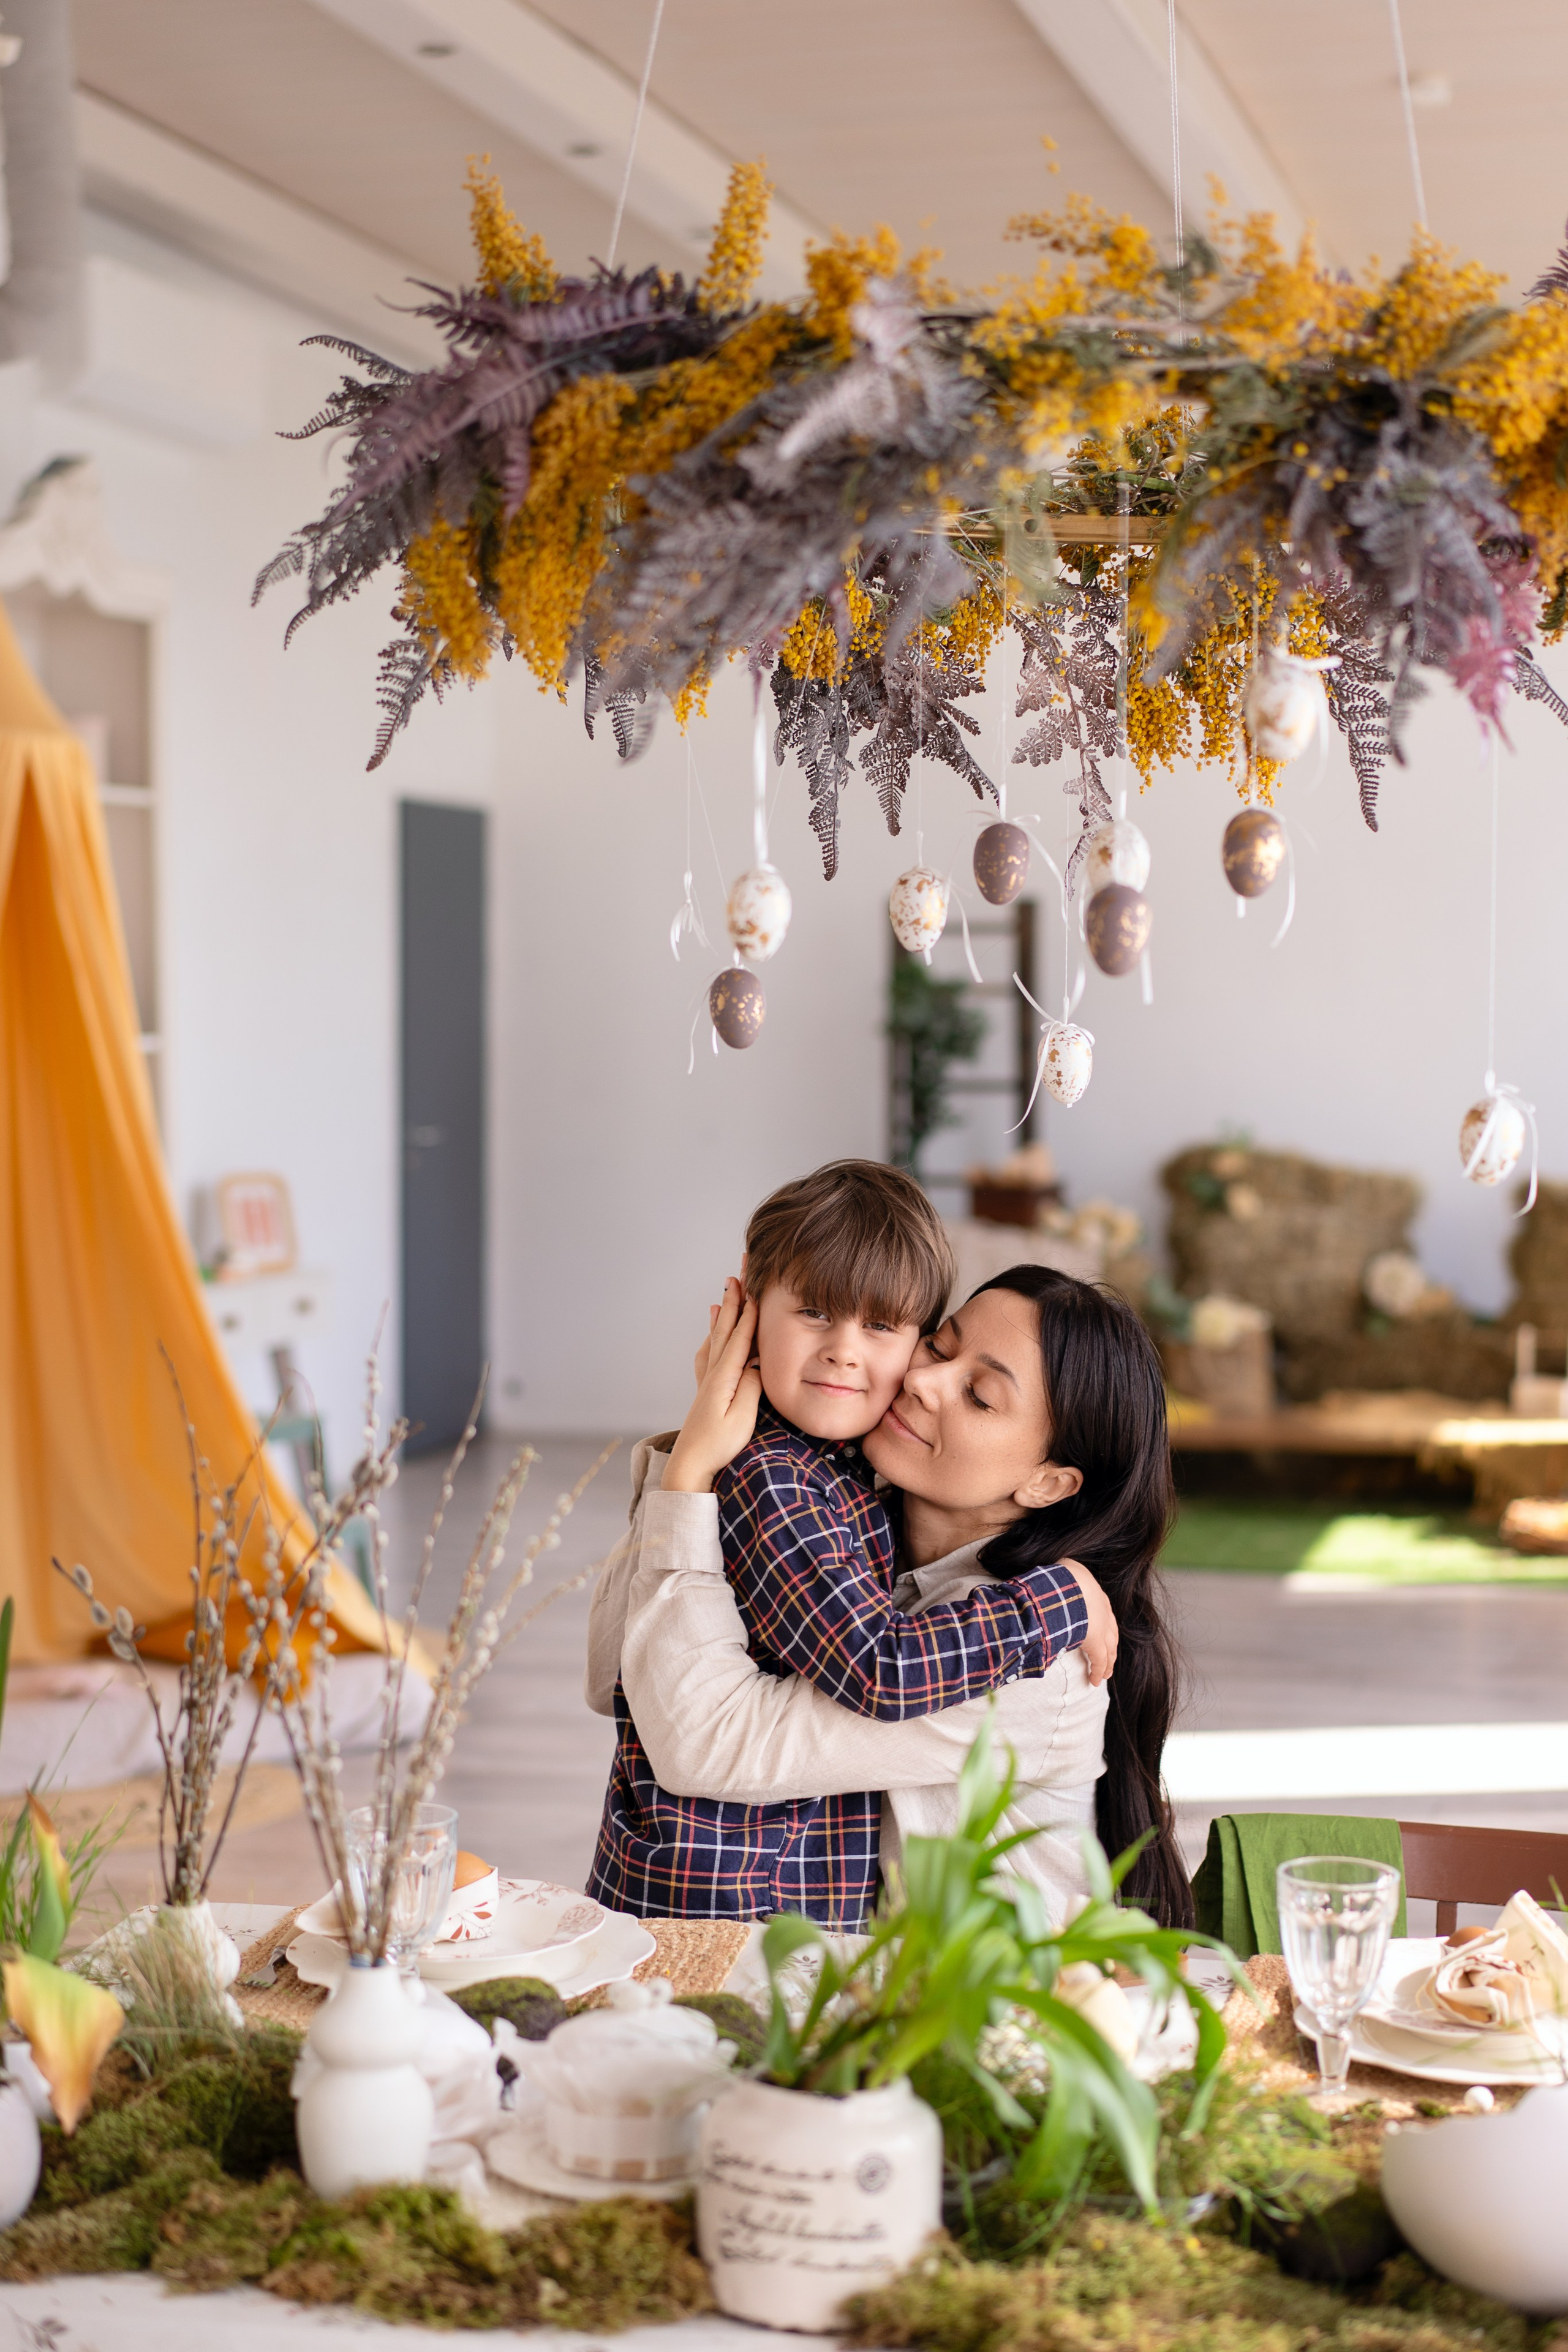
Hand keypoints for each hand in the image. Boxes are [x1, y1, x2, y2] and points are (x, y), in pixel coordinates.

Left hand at [666, 1279, 761, 1493]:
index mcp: (724, 1378)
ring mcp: (708, 1381)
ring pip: (716, 1338)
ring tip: (725, 1292)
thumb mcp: (741, 1419)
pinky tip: (712, 1332)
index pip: (739, 1338)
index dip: (748, 1312)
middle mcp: (713, 1374)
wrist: (691, 1465)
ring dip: (724, 1314)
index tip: (755, 1286)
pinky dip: (713, 1336)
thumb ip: (749, 1387)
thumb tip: (755, 1363)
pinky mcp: (706, 1391)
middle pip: (725, 1329)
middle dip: (734, 1300)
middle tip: (738, 1272)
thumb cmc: (719, 1446)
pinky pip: (710, 1354)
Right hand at [1062, 1557, 1118, 1685]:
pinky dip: (1098, 1671)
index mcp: (1096, 1594)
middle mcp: (1103, 1611)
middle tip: (1108, 1658)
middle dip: (1110, 1646)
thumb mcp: (1063, 1572)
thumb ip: (1061, 1578)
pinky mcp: (1096, 1643)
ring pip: (1109, 1649)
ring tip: (1104, 1674)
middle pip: (1111, 1633)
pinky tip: (1095, 1680)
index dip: (1103, 1625)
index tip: (1101, 1634)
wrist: (1066, 1588)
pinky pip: (1099, 1660)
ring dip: (1107, 1662)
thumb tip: (1048, 1579)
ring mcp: (1102, 1627)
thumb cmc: (1061, 1578)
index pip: (1103, 1613)